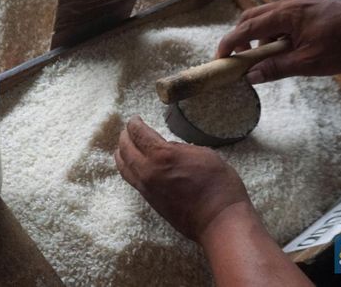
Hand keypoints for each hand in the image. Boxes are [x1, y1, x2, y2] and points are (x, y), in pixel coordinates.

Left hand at [114, 116, 249, 240]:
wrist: (218, 221)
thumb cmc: (219, 186)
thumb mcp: (205, 154)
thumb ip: (181, 148)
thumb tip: (168, 147)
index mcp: (163, 155)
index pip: (138, 133)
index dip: (134, 123)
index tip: (135, 119)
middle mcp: (148, 171)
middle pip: (125, 148)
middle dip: (125, 135)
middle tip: (129, 129)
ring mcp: (146, 187)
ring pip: (123, 166)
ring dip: (121, 152)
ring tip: (125, 145)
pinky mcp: (149, 199)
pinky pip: (130, 179)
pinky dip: (127, 167)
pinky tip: (132, 164)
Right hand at [216, 0, 340, 83]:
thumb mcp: (309, 62)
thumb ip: (276, 68)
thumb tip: (251, 77)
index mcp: (287, 14)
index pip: (246, 27)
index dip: (229, 43)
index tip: (220, 58)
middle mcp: (289, 4)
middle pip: (251, 18)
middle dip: (240, 39)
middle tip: (240, 60)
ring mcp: (298, 5)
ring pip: (265, 19)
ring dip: (259, 38)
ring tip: (268, 59)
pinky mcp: (306, 9)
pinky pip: (280, 20)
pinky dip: (274, 35)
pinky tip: (284, 51)